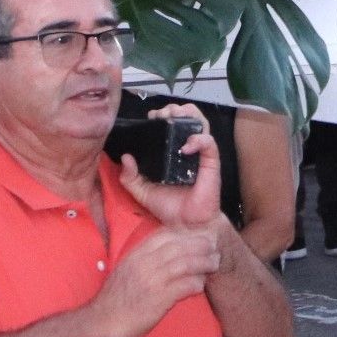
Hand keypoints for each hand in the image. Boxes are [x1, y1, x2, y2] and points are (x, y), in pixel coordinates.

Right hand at [91, 224, 217, 336]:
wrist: (102, 322)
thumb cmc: (114, 298)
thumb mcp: (125, 269)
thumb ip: (142, 259)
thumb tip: (163, 253)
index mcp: (136, 255)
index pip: (164, 235)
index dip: (183, 233)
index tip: (196, 234)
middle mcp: (144, 264)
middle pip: (178, 247)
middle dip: (199, 244)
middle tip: (213, 245)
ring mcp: (152, 280)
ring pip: (184, 264)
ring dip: (203, 262)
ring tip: (215, 262)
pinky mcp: (159, 299)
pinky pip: (184, 286)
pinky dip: (195, 283)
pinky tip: (201, 284)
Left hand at [118, 103, 222, 229]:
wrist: (186, 227)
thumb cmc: (169, 208)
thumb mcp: (142, 192)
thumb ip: (130, 177)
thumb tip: (125, 157)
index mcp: (172, 153)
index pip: (170, 125)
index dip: (162, 116)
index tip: (150, 117)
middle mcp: (187, 150)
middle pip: (187, 117)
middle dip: (174, 109)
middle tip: (162, 114)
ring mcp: (200, 154)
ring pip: (201, 123)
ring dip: (189, 114)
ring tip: (175, 116)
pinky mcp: (211, 163)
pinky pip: (209, 143)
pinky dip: (198, 140)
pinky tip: (186, 147)